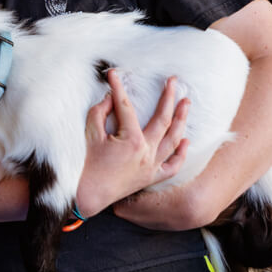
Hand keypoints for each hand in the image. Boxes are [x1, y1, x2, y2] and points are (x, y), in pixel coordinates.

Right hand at [74, 69, 188, 216]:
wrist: (87, 196)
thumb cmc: (85, 166)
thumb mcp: (90, 134)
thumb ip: (100, 112)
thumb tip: (111, 98)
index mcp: (132, 140)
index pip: (127, 107)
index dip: (118, 89)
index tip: (113, 75)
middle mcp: (147, 152)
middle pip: (163, 120)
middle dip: (169, 97)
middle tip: (173, 81)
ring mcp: (151, 166)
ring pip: (173, 140)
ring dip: (182, 120)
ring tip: (186, 103)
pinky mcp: (150, 178)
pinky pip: (172, 166)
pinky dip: (180, 153)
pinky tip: (185, 140)